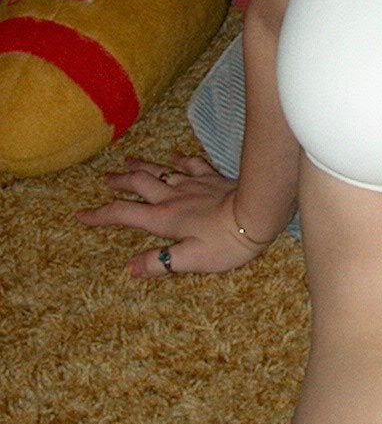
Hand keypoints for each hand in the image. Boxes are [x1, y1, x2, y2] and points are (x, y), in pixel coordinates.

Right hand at [78, 155, 268, 277]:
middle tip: (103, 178)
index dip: (99, 216)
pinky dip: (180, 159)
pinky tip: (175, 156)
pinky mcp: (213, 178)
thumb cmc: (227, 242)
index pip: (123, 214)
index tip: (80, 215)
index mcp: (163, 219)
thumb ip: (159, 263)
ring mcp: (193, 184)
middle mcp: (173, 197)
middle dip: (119, 182)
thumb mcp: (191, 259)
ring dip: (142, 167)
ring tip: (127, 161)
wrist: (258, 213)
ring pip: (160, 171)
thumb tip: (130, 268)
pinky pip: (192, 164)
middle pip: (138, 184)